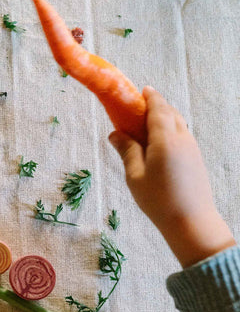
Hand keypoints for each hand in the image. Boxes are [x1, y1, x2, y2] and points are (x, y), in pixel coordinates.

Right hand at [109, 86, 234, 267]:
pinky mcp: (196, 159)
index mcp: (165, 138)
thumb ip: (127, 151)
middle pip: (170, 113)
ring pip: (178, 124)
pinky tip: (158, 144)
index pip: (158, 108)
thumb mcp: (135, 176)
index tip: (141, 90)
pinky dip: (170, 131)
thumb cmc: (158, 200)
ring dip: (164, 119)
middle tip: (138, 109)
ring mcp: (192, 148)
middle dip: (156, 106)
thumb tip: (115, 134)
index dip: (150, 97)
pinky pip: (182, 136)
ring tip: (146, 126)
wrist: (190, 221)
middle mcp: (182, 138)